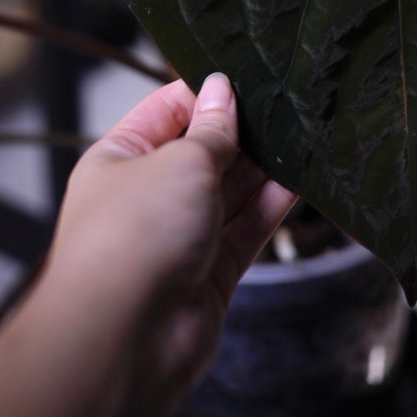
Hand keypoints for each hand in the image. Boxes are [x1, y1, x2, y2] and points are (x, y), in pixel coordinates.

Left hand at [40, 72, 295, 400]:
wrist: (126, 338)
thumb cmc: (130, 240)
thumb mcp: (179, 161)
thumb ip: (211, 131)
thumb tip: (222, 92)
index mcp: (119, 160)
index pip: (166, 112)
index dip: (205, 94)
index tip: (244, 78)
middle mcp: (146, 198)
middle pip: (201, 153)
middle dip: (239, 133)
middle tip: (281, 106)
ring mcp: (178, 238)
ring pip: (228, 193)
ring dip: (261, 169)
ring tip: (298, 137)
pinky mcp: (208, 274)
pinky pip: (244, 230)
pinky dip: (269, 208)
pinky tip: (297, 182)